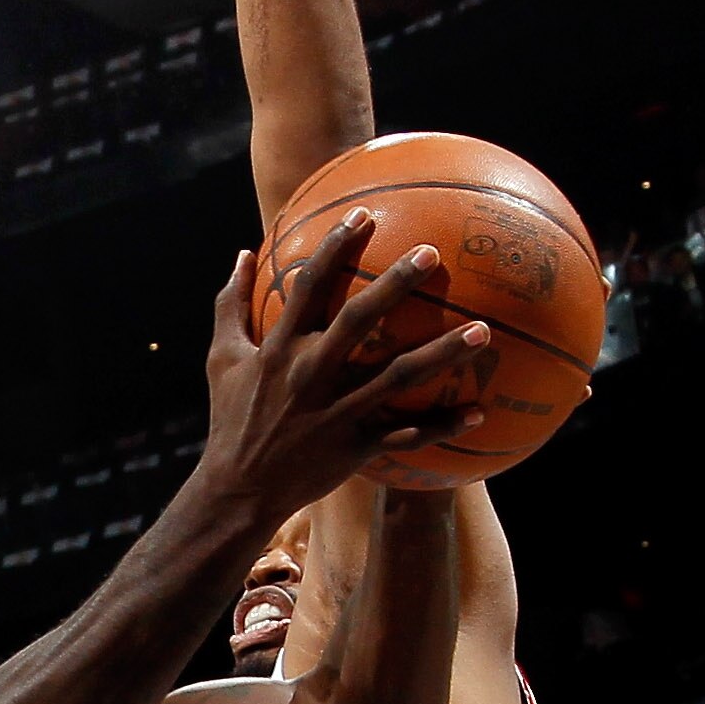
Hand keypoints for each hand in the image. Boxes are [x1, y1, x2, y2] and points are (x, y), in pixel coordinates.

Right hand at [200, 212, 488, 524]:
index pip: (309, 286)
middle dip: (396, 283)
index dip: (335, 246)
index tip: (364, 214)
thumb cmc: (231, 417)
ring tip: (483, 331)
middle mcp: (311, 373)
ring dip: (443, 354)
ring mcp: (337, 411)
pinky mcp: (355, 447)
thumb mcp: (221, 358)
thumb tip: (240, 253)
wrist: (237, 489)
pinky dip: (443, 426)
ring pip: (398, 377)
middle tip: (433, 253)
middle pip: (360, 320)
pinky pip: (407, 435)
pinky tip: (479, 411)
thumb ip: (230, 304)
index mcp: (279, 348)